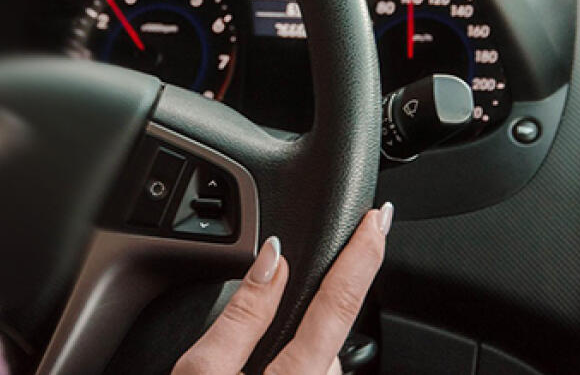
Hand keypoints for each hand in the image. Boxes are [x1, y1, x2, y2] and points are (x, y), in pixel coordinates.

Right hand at [173, 202, 393, 374]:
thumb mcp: (200, 372)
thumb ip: (241, 312)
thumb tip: (273, 259)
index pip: (340, 302)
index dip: (362, 254)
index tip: (378, 219)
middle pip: (328, 338)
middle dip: (300, 326)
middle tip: (252, 354)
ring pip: (319, 367)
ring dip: (292, 362)